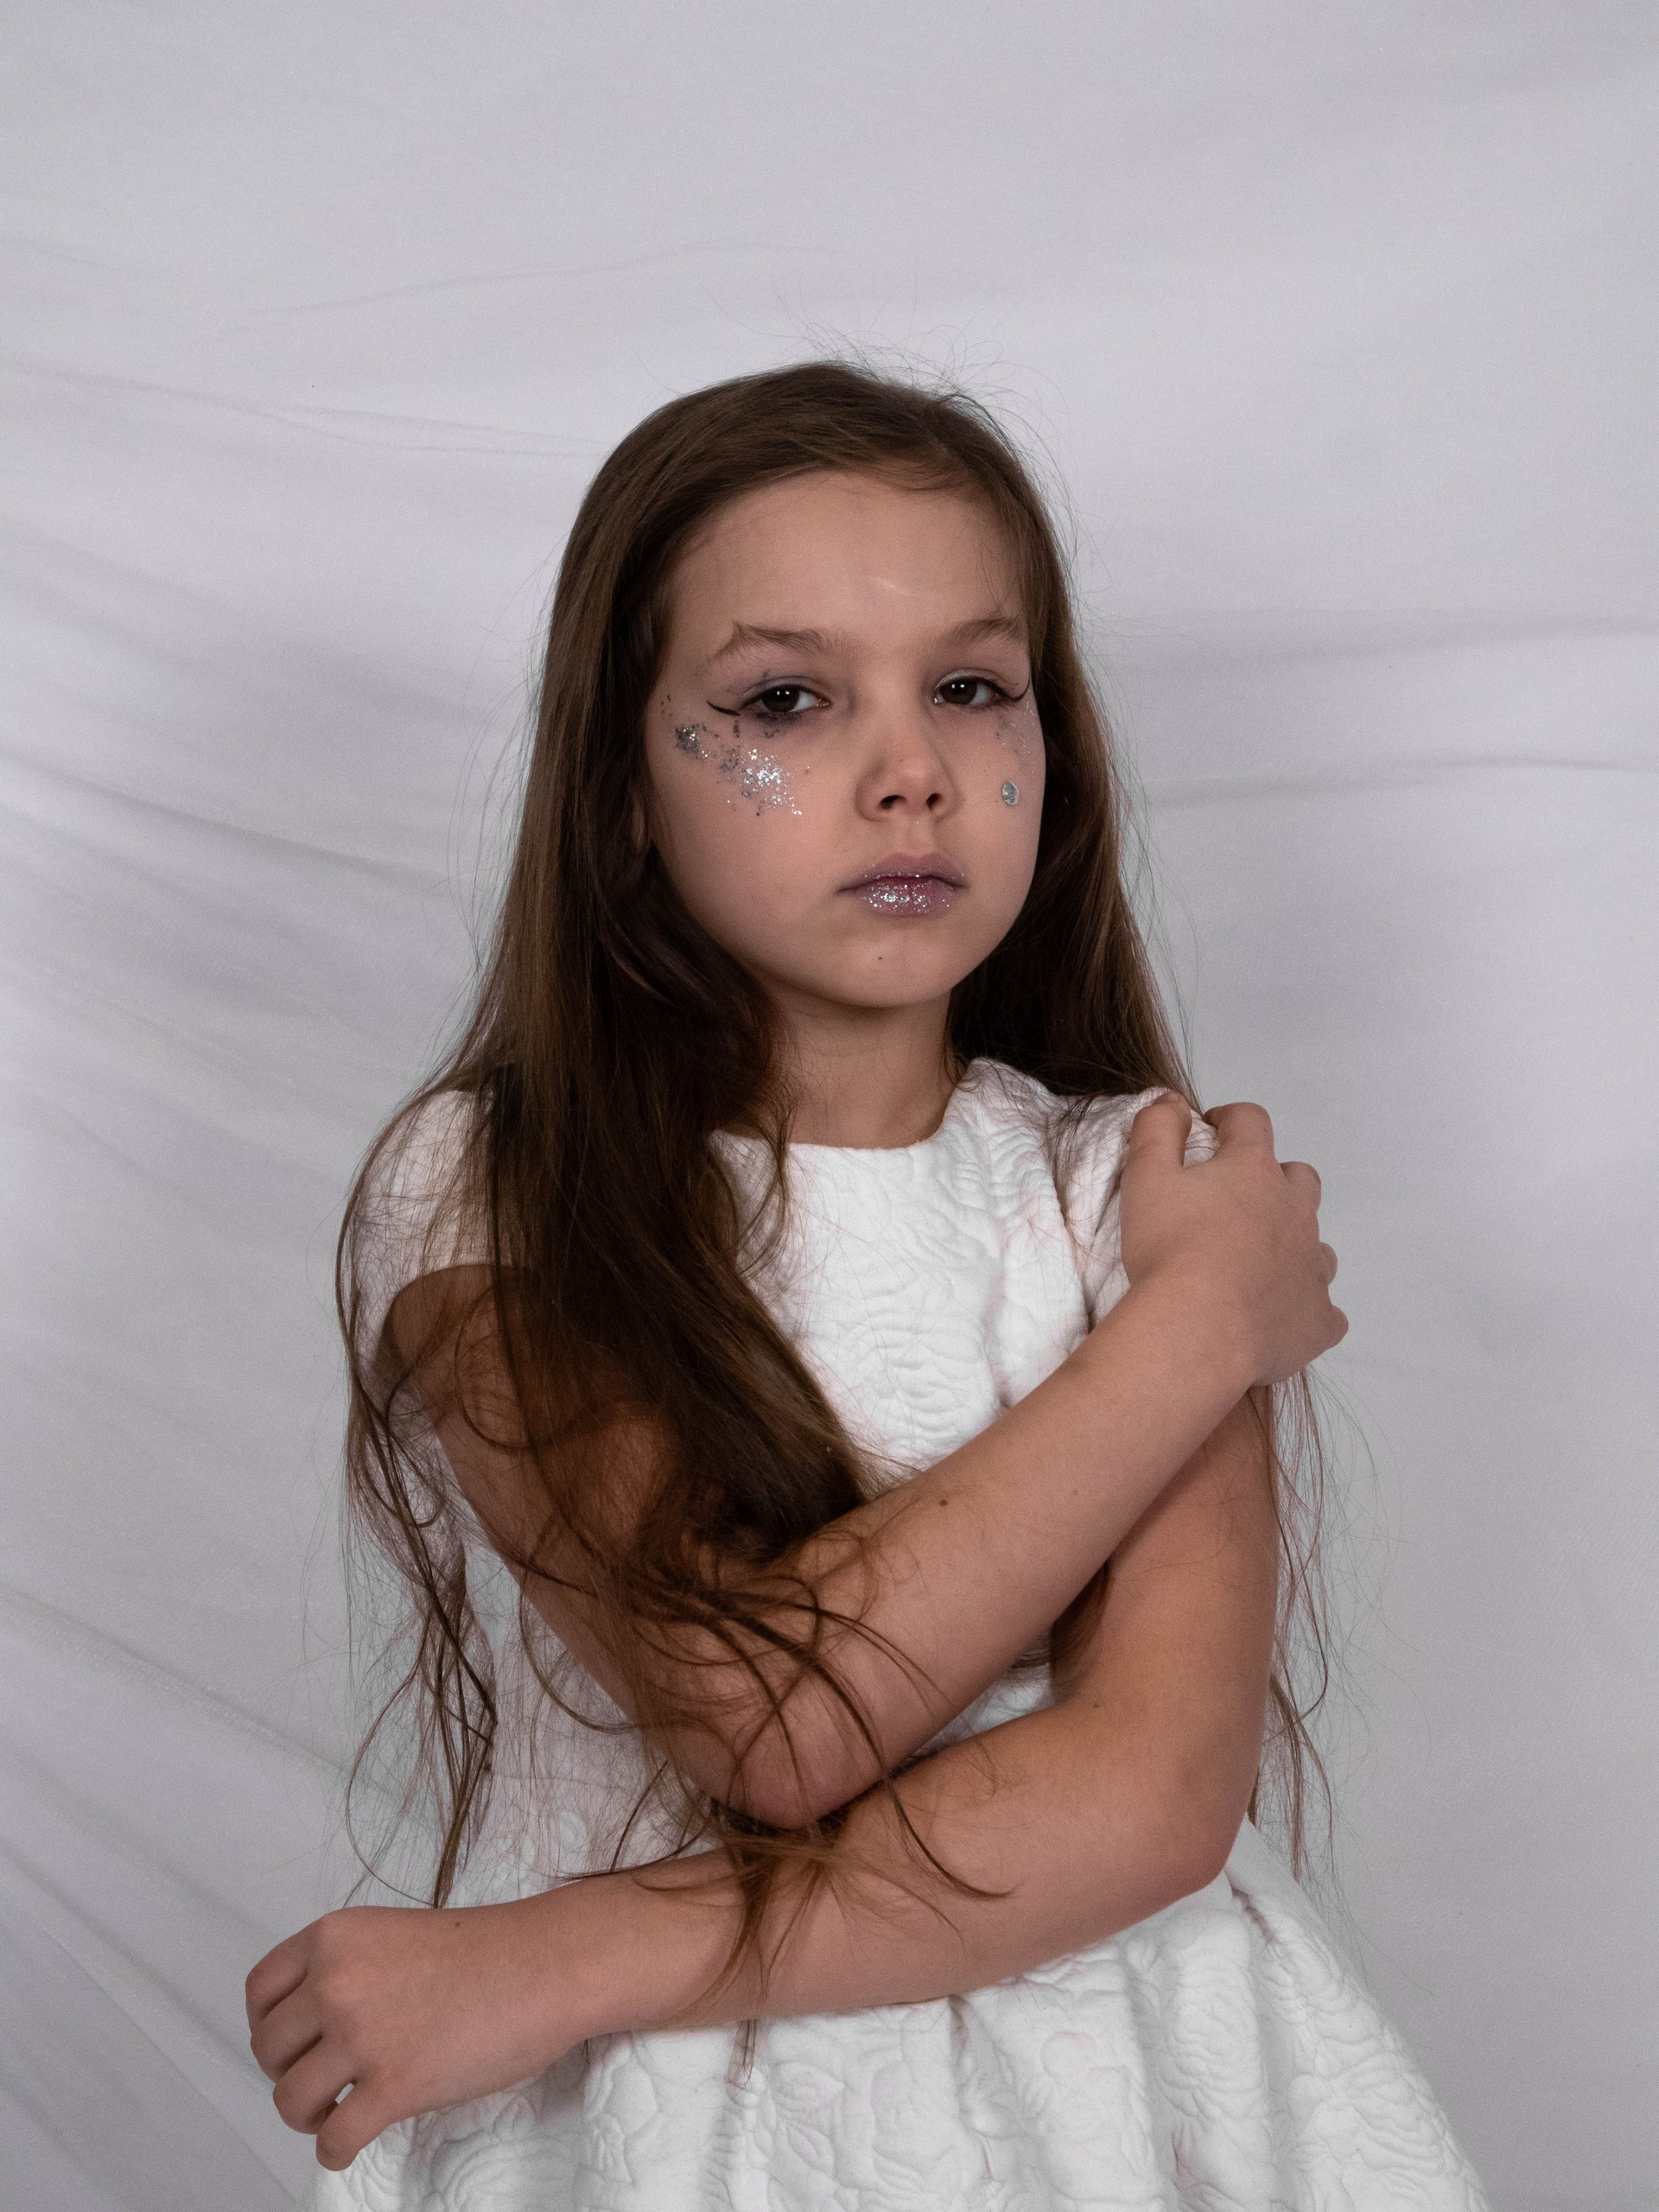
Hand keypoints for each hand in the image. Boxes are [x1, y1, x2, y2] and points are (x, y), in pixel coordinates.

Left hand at [246, 1891, 583, 2170]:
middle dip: (288, 2072)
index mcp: (334, 1938)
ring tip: (336, 2111)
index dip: (267, 2026)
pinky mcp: (393, 2086)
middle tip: (323, 2080)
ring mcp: (362, 2035)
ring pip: (290, 2100)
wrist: (545, 1966)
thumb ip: (348, 1969)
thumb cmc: (486, 1952)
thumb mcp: (393, 1936)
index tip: (289, 2043)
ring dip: (309, 2115)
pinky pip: (333, 2139)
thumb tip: (312, 2025)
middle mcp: (336, 1982)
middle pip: (269, 2050)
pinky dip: (334, 2151)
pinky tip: (351, 2143)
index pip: (259, 1992)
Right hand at [1118, 1094, 1344, 1385]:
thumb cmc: (1168, 1249)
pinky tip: (1281, 1317)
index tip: (1210, 1131)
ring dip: (1293, 1246)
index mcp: (1254, 1171)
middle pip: (1300, 1179)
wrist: (1197, 1331)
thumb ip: (1157, 1130)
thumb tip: (1170, 1099)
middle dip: (1275, 1180)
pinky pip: (1327, 1312)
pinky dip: (1306, 1308)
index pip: (1251, 1122)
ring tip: (1255, 1266)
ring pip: (1318, 1245)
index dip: (1230, 1120)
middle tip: (1235, 1202)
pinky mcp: (1319, 1319)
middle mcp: (1295, 1211)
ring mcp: (1313, 1267)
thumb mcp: (1146, 1177)